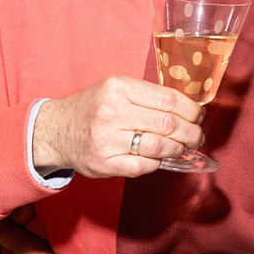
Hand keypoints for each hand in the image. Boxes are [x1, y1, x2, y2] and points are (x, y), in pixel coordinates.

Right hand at [33, 74, 204, 178]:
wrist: (55, 130)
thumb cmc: (93, 107)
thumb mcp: (116, 88)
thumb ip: (147, 95)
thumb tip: (187, 108)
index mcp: (119, 87)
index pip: (168, 99)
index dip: (191, 109)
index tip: (198, 115)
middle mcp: (112, 111)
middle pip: (167, 124)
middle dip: (191, 132)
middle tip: (197, 135)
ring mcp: (107, 139)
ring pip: (158, 147)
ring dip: (178, 149)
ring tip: (183, 147)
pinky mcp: (103, 163)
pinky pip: (143, 166)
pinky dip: (157, 163)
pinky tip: (160, 157)